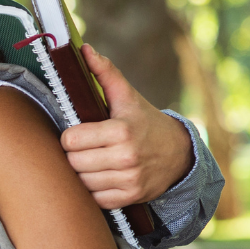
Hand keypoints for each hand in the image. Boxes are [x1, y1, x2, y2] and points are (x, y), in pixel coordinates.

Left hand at [60, 44, 192, 207]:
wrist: (179, 154)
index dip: (70, 136)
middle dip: (74, 154)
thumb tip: (84, 49)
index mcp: (122, 131)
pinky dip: (92, 190)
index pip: (71, 140)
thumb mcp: (127, 97)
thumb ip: (105, 74)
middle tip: (84, 148)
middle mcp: (127, 158)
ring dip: (81, 173)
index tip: (78, 133)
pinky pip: (94, 198)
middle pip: (73, 162)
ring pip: (81, 182)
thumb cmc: (144, 122)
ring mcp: (129, 181)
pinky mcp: (129, 198)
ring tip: (91, 161)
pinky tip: (100, 176)